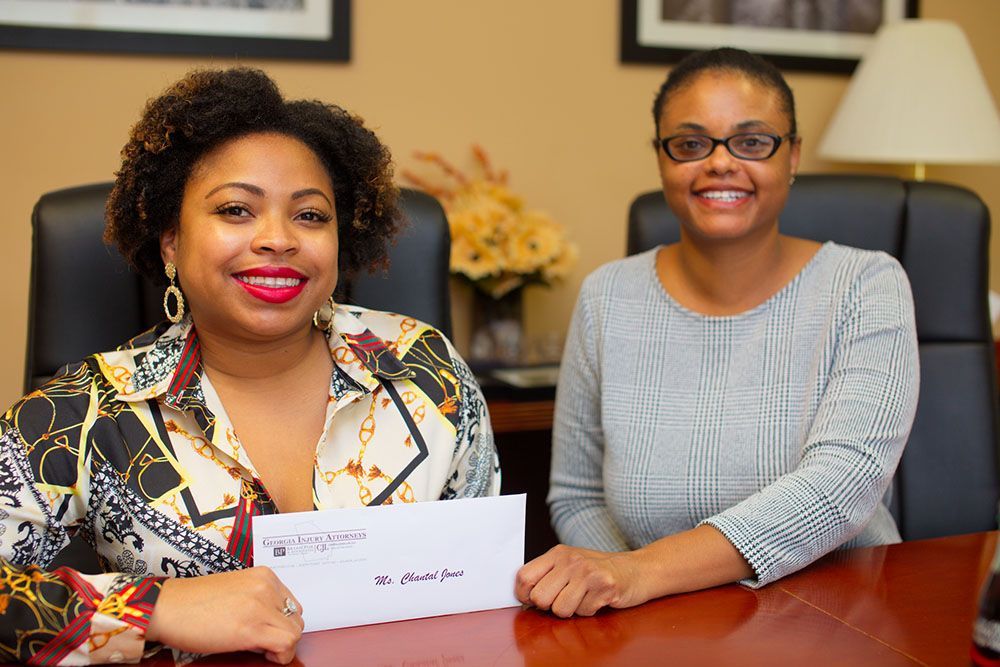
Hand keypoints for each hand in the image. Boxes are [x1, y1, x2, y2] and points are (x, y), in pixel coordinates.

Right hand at [146, 567, 303, 663]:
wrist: (167, 608)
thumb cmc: (193, 604)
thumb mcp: (236, 592)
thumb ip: (259, 601)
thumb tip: (274, 625)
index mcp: (264, 576)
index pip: (292, 604)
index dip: (281, 622)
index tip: (267, 630)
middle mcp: (266, 587)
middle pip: (296, 618)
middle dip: (283, 633)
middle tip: (262, 642)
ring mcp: (260, 605)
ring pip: (295, 632)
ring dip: (282, 645)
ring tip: (259, 647)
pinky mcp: (252, 627)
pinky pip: (287, 643)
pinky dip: (281, 655)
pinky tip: (263, 654)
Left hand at [514, 545, 648, 617]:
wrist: (635, 570)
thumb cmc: (597, 571)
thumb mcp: (569, 564)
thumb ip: (547, 576)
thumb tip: (524, 598)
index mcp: (557, 554)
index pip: (524, 576)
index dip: (524, 594)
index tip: (533, 600)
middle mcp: (570, 560)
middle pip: (540, 597)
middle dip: (550, 606)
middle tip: (564, 599)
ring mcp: (587, 572)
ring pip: (560, 609)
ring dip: (571, 610)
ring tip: (583, 598)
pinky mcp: (604, 586)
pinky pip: (583, 612)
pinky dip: (589, 610)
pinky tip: (597, 598)